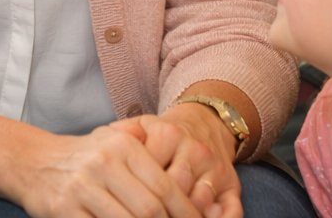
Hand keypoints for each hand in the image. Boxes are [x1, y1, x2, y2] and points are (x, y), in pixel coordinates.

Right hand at [12, 125, 207, 217]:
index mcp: (122, 146)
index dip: (186, 212)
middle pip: (150, 210)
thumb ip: (146, 144)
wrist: (33, 163)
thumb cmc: (85, 157)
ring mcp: (82, 189)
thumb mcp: (114, 139)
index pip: (165, 187)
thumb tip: (183, 169)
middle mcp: (103, 164)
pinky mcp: (64, 211)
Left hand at [114, 115, 239, 217]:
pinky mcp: (232, 184)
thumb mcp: (142, 127)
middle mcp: (194, 150)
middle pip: (174, 189)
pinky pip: (230, 210)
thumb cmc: (164, 134)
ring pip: (199, 202)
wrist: (205, 122)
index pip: (149, 169)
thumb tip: (99, 149)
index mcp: (168, 134)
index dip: (133, 193)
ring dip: (183, 215)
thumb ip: (121, 135)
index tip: (116, 204)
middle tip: (139, 217)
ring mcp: (215, 168)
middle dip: (156, 211)